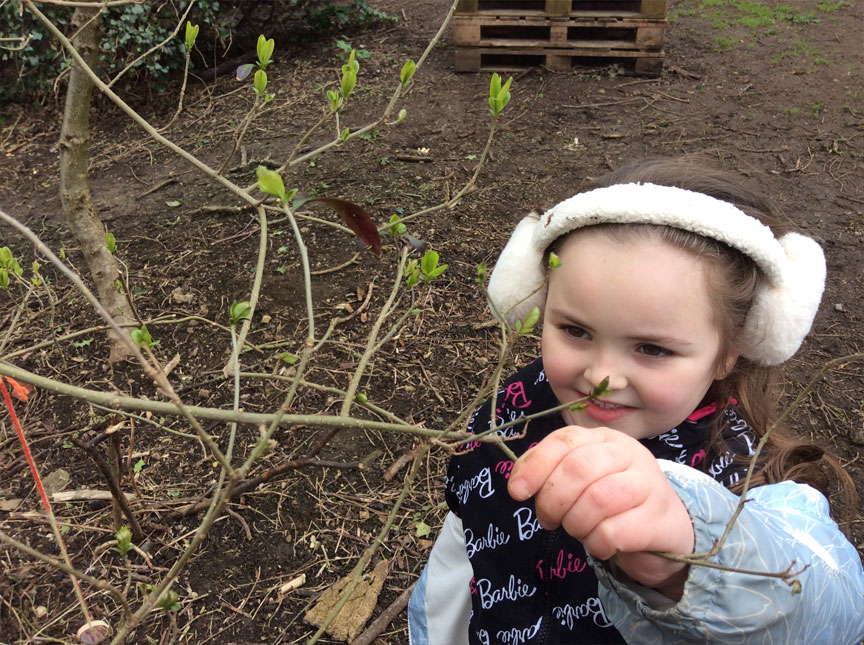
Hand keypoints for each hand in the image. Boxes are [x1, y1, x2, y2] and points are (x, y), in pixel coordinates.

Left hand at [507, 426, 694, 596]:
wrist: (665, 530)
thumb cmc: (614, 503)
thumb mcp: (581, 482)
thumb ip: (550, 474)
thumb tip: (518, 485)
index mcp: (605, 439)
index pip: (564, 440)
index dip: (536, 465)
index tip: (517, 492)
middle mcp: (630, 453)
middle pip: (578, 468)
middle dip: (552, 501)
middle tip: (550, 520)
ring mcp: (649, 484)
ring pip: (597, 499)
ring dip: (576, 523)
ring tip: (579, 531)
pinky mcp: (659, 519)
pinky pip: (613, 532)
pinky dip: (596, 543)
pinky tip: (601, 544)